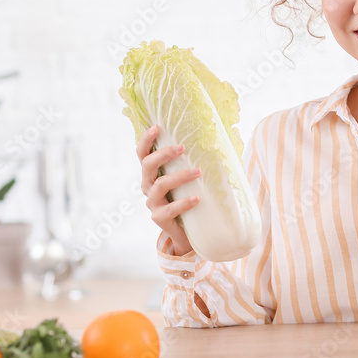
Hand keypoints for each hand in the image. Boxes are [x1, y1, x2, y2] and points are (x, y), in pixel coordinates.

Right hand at [137, 124, 199, 256]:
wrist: (188, 230)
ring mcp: (152, 203)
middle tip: (182, 147)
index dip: (146, 140)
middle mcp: (148, 186)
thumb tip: (215, 139)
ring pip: (160, 185)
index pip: (142, 154)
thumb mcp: (187, 178)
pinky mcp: (159, 218)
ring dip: (179, 176)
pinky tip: (197, 199)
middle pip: (147, 166)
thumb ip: (190, 162)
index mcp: (152, 174)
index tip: (157, 126)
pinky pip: (170, 209)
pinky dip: (184, 203)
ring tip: (198, 172)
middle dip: (163, 154)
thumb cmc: (188, 197)